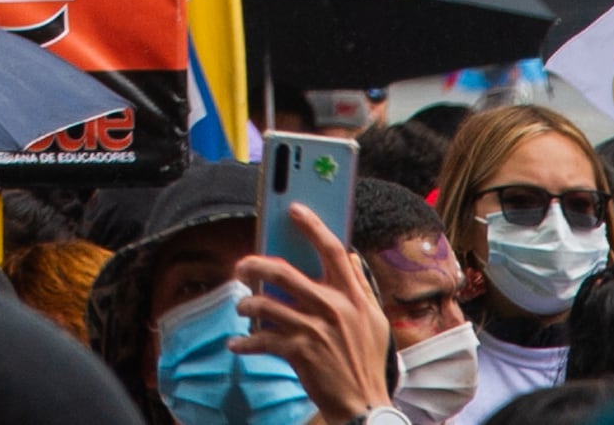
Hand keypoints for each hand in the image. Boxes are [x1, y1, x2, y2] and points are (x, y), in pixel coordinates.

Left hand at [245, 204, 395, 424]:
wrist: (364, 404)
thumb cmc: (367, 361)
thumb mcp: (375, 321)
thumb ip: (361, 287)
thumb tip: (350, 258)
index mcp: (352, 297)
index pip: (333, 250)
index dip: (313, 225)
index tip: (295, 209)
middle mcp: (332, 308)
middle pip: (284, 272)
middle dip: (255, 264)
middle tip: (242, 266)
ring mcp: (314, 330)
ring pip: (266, 304)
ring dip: (247, 305)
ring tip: (243, 308)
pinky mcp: (299, 352)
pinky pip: (262, 339)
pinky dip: (245, 343)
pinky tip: (238, 345)